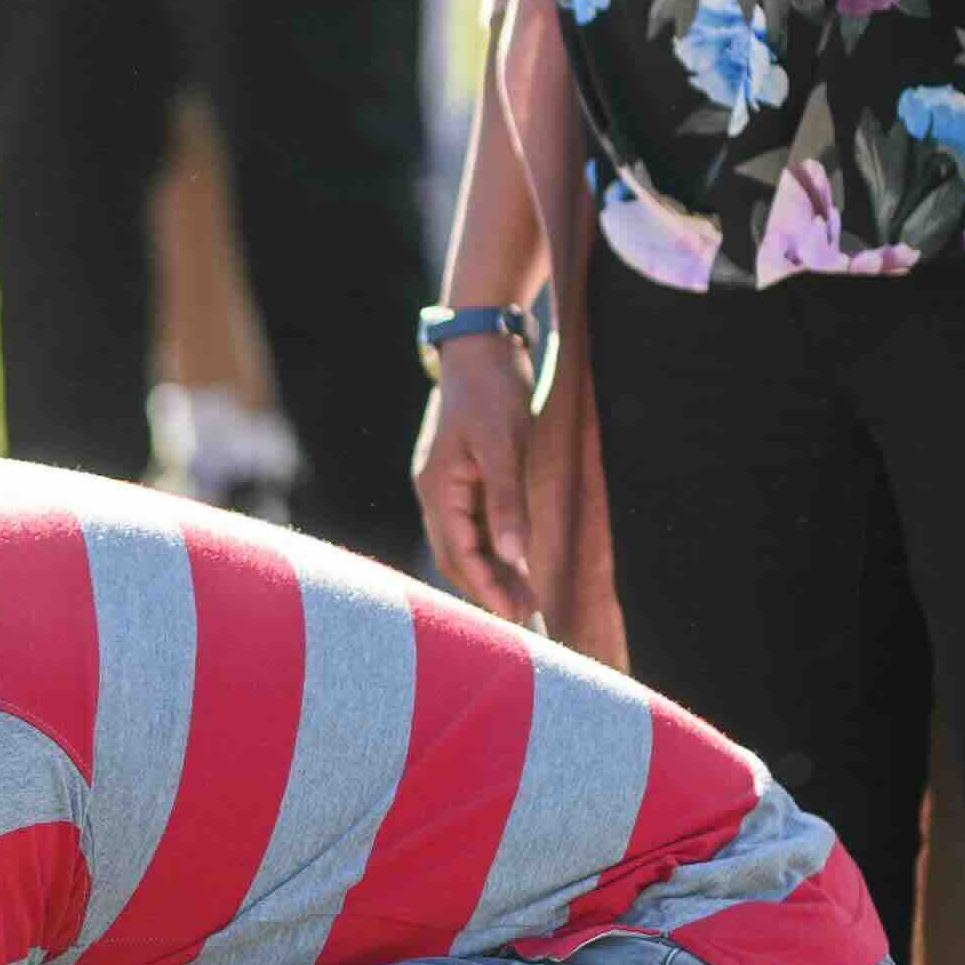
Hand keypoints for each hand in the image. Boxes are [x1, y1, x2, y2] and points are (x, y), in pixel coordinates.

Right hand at [413, 339, 540, 626]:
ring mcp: (447, 486)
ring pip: (465, 544)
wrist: (482, 345)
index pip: (460, 554)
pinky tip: (516, 562)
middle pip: (458, 557)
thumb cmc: (493, 390)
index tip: (518, 617)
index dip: (488, 588)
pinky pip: (474, 526)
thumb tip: (515, 556)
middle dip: (489, 590)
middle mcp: (435, 493)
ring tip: (528, 600)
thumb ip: (509, 501)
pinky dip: (494, 548)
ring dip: (493, 573)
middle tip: (529, 619)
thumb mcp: (506, 445)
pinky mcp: (462, 478)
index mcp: (438, 489)